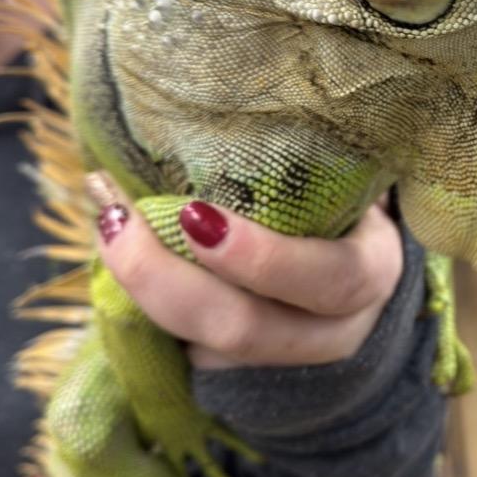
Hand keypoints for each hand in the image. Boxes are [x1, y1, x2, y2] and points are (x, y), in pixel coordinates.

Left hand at [92, 174, 403, 368]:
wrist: (359, 275)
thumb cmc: (351, 204)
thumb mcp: (352, 183)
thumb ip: (316, 165)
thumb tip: (247, 104)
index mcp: (370, 274)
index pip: (327, 279)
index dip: (261, 258)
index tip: (196, 214)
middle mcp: (334, 332)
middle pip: (246, 330)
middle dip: (170, 280)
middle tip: (120, 222)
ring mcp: (284, 361)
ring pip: (206, 350)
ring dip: (143, 292)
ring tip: (107, 225)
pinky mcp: (242, 372)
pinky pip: (189, 350)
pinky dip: (146, 306)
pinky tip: (118, 252)